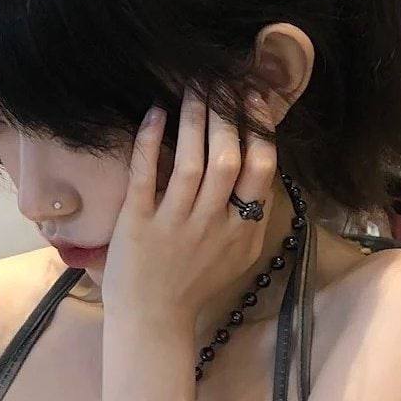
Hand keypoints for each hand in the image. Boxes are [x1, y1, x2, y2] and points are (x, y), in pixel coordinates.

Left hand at [101, 90, 276, 325]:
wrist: (152, 322)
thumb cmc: (192, 284)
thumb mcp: (237, 253)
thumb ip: (250, 214)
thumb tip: (261, 164)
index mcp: (243, 231)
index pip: (261, 170)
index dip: (259, 128)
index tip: (253, 96)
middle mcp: (213, 225)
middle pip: (228, 159)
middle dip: (227, 113)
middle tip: (221, 78)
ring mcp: (176, 225)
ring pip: (191, 162)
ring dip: (194, 119)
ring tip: (191, 87)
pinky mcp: (139, 225)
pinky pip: (146, 176)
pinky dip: (150, 142)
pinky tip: (154, 114)